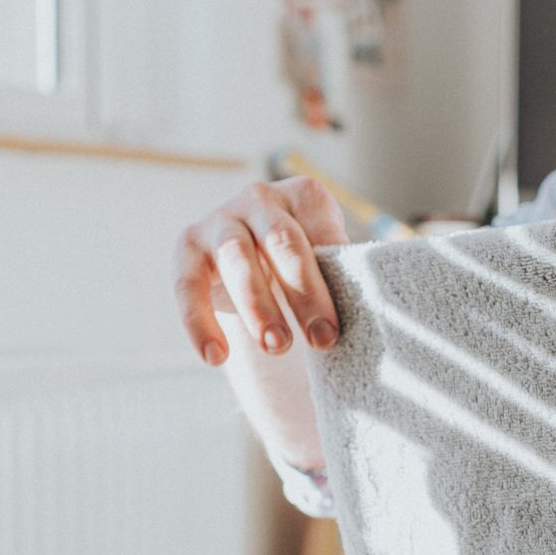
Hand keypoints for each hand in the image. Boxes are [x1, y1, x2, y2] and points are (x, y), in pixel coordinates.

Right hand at [173, 176, 347, 365]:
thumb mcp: (326, 265)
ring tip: (277, 347)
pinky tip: (216, 358)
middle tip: (321, 340)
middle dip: (303, 293)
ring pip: (237, 259)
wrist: (257, 271)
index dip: (332, 279)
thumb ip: (339, 275)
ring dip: (258, 306)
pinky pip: (188, 285)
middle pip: (282, 241)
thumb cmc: (305, 269)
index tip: (339, 326)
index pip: (322, 232)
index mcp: (305, 197)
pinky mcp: (187, 246)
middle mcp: (260, 199)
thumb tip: (368, 310)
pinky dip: (200, 323)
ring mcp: (221, 219)